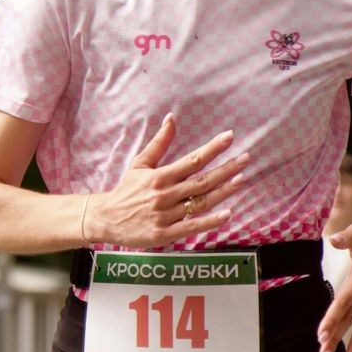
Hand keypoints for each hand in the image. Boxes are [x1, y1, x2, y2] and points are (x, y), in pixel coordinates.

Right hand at [87, 116, 245, 248]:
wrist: (106, 219)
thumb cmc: (126, 190)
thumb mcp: (140, 164)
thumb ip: (159, 143)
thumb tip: (172, 118)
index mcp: (160, 176)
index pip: (192, 160)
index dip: (212, 149)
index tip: (230, 137)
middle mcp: (165, 194)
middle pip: (201, 181)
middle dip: (225, 169)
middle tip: (245, 158)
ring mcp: (166, 215)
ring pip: (200, 203)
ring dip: (222, 192)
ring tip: (241, 180)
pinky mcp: (165, 234)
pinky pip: (191, 226)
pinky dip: (210, 221)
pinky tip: (227, 214)